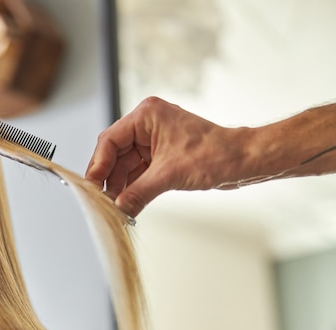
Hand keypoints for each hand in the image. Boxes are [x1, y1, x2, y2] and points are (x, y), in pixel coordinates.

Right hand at [86, 97, 247, 216]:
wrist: (243, 162)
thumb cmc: (216, 154)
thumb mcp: (170, 175)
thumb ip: (138, 192)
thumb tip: (117, 208)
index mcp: (147, 116)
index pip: (110, 140)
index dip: (98, 164)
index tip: (92, 185)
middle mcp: (147, 125)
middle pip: (115, 154)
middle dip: (110, 178)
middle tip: (102, 200)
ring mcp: (154, 141)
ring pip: (126, 166)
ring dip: (121, 186)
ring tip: (115, 206)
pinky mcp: (161, 156)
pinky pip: (138, 173)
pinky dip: (133, 188)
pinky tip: (127, 203)